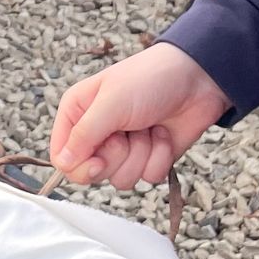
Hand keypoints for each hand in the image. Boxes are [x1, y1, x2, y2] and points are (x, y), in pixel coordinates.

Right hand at [50, 42, 229, 190]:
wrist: (197, 79)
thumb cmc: (149, 79)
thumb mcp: (111, 103)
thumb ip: (84, 135)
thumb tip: (62, 163)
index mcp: (78, 113)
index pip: (62, 156)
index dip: (79, 166)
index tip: (99, 161)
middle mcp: (98, 133)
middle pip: (92, 173)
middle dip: (117, 156)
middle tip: (128, 132)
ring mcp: (124, 147)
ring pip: (121, 179)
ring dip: (141, 155)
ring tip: (148, 128)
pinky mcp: (149, 157)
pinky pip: (148, 177)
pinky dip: (160, 157)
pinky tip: (163, 134)